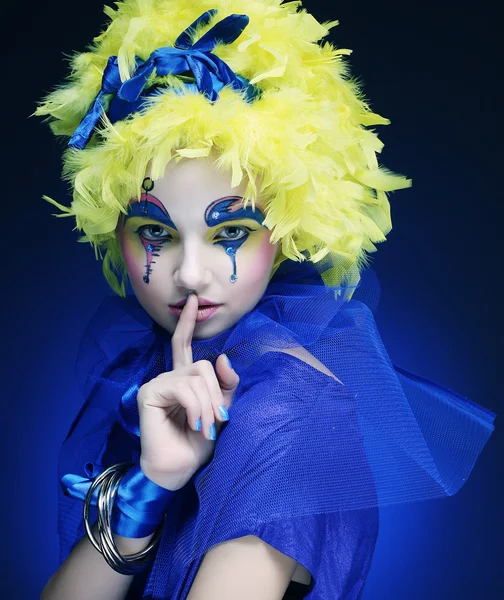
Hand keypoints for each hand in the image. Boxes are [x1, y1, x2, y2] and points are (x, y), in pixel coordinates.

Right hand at [136, 292, 239, 489]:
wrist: (179, 469)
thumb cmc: (198, 442)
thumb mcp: (221, 408)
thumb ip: (226, 384)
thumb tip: (222, 356)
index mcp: (183, 379)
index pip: (184, 344)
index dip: (188, 322)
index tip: (192, 300)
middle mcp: (168, 377)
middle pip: (202, 365)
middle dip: (216, 393)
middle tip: (217, 420)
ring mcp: (157, 383)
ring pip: (197, 375)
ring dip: (209, 404)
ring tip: (207, 427)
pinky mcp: (150, 393)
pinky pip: (184, 388)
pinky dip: (197, 407)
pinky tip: (196, 425)